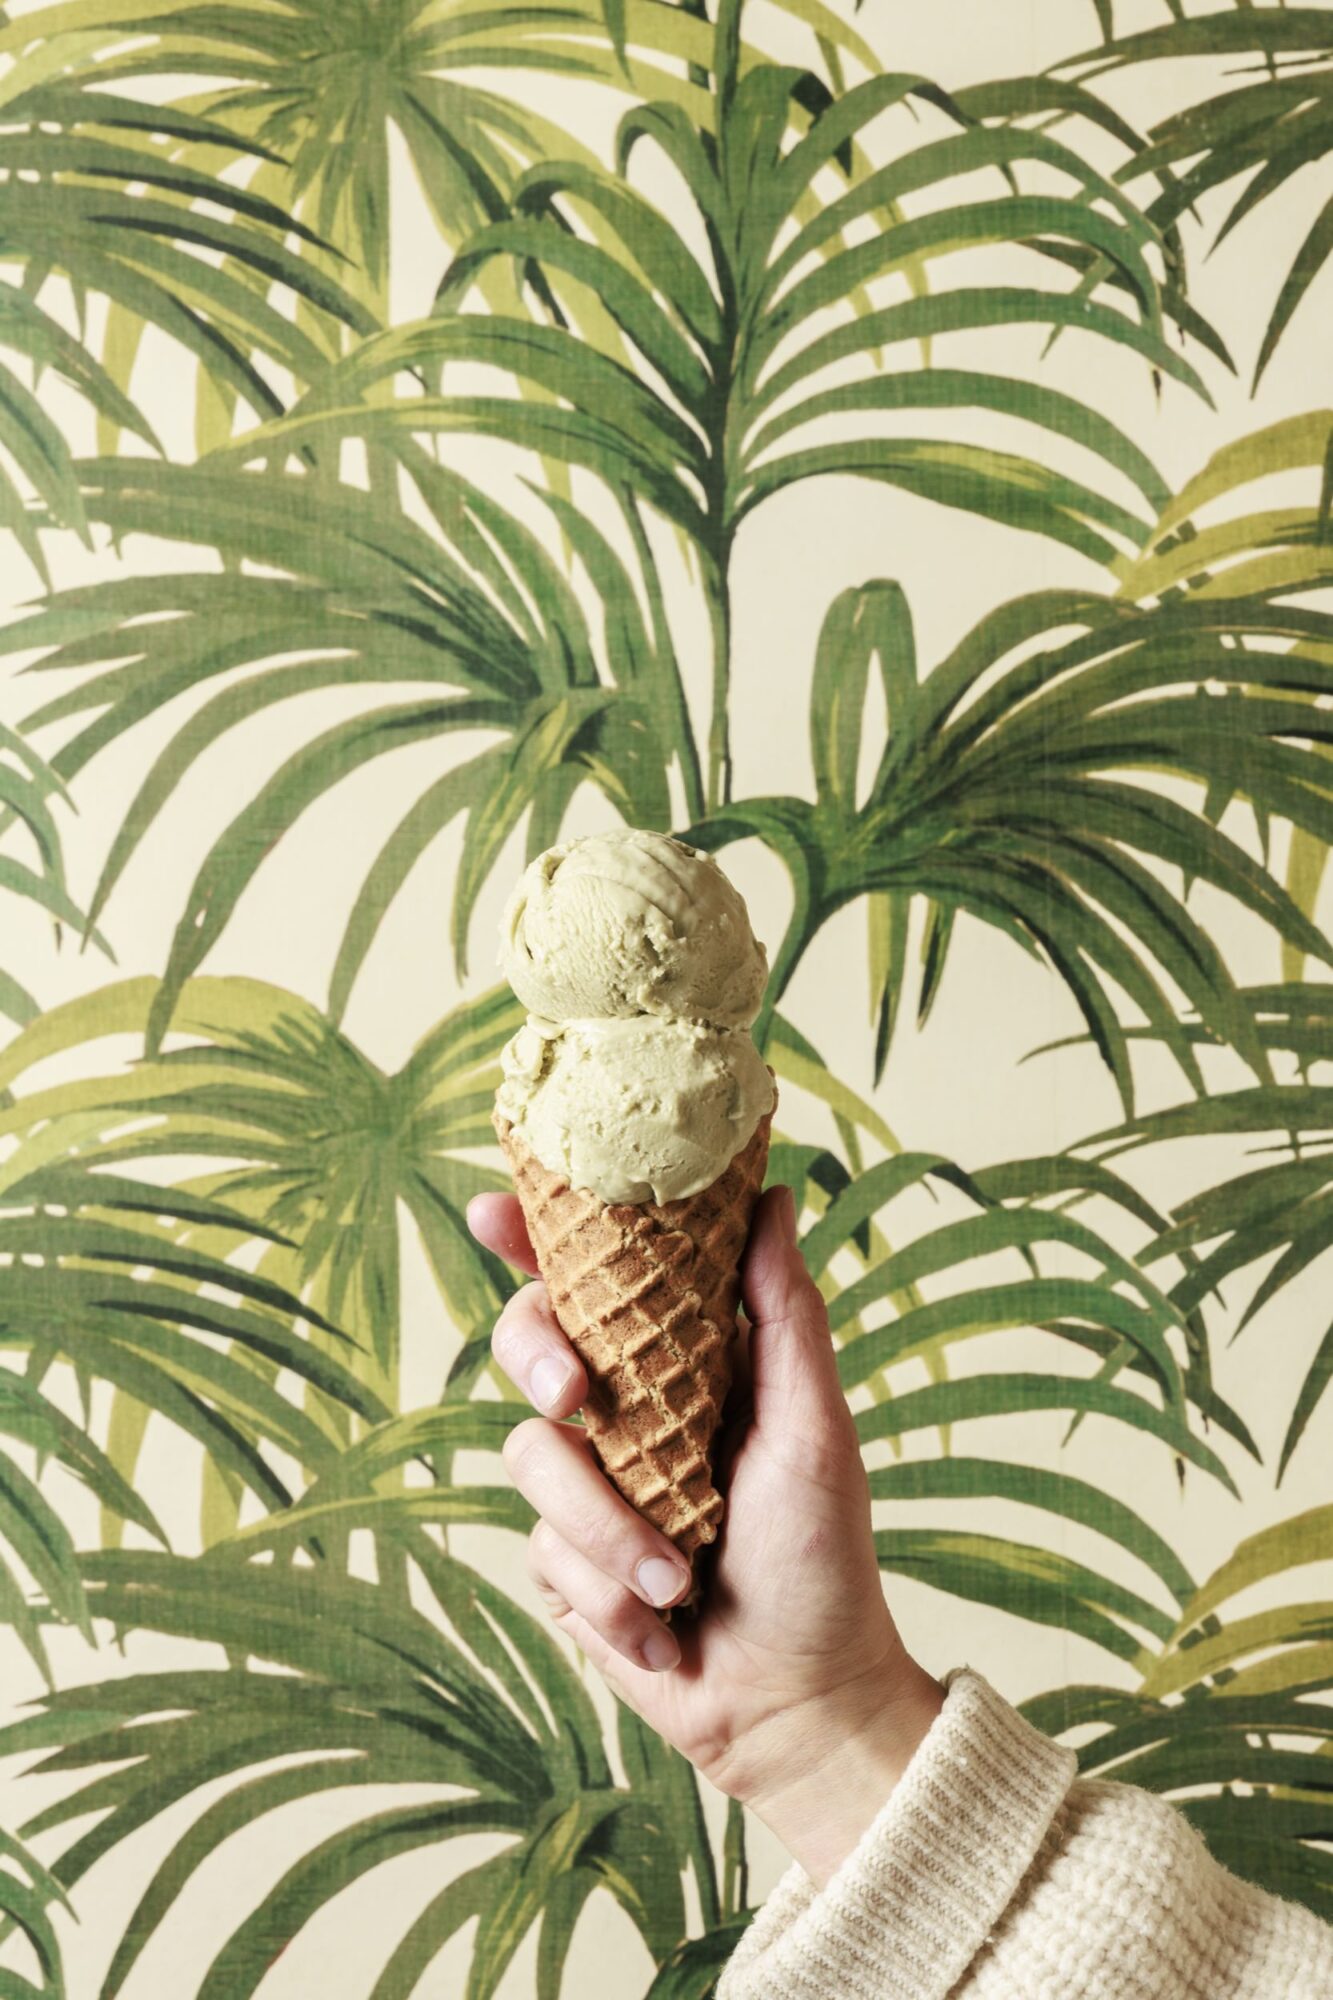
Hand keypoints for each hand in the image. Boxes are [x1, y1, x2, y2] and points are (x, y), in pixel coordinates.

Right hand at [467, 1183, 943, 1885]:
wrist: (796, 1702)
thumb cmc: (822, 1559)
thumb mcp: (814, 1429)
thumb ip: (784, 1314)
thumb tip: (771, 1194)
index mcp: (684, 1362)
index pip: (598, 1278)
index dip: (536, 1237)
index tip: (495, 1212)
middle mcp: (628, 1411)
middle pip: (531, 1343)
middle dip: (538, 1357)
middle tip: (577, 1394)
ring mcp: (590, 1487)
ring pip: (530, 1456)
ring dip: (606, 1526)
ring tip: (677, 1577)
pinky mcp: (565, 1564)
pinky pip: (542, 1549)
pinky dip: (607, 1593)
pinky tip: (662, 1628)